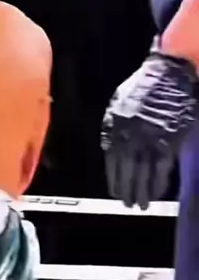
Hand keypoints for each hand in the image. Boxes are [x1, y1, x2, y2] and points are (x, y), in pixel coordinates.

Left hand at [101, 38, 198, 208]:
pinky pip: (161, 168)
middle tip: (129, 205)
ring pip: (143, 173)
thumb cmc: (144, 86)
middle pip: (126, 170)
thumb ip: (114, 127)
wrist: (169, 74)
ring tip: (142, 205)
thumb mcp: (119, 104)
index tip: (115, 192)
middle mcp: (129, 135)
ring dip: (142, 192)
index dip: (114, 179)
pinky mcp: (169, 141)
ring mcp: (149, 139)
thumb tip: (111, 149)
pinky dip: (158, 183)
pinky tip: (157, 193)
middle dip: (127, 190)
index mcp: (114, 126)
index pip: (111, 160)